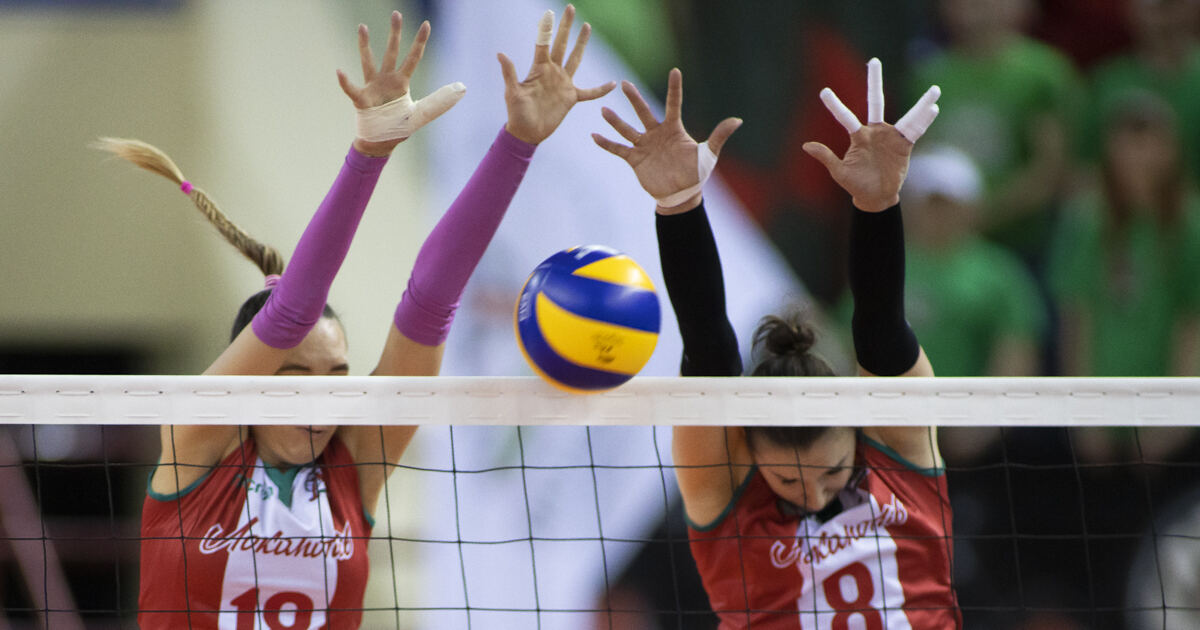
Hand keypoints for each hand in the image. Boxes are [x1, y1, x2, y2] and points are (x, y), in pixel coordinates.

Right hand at [338, 12, 462, 155]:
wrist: (380, 142)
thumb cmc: (398, 125)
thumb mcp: (421, 115)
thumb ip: (438, 102)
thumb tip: (462, 89)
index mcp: (402, 82)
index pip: (413, 58)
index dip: (420, 41)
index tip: (427, 24)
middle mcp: (386, 79)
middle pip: (392, 52)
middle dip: (394, 33)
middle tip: (396, 13)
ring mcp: (372, 87)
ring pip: (368, 62)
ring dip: (365, 45)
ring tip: (362, 27)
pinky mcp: (361, 99)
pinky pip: (351, 89)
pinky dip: (345, 81)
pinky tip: (340, 71)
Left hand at [499, 5, 615, 144]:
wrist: (527, 133)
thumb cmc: (516, 113)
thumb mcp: (512, 93)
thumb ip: (510, 73)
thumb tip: (500, 54)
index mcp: (539, 69)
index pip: (544, 43)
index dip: (547, 28)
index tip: (550, 12)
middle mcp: (552, 72)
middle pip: (562, 44)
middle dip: (567, 27)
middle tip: (571, 8)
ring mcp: (563, 84)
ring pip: (575, 59)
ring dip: (581, 44)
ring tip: (587, 27)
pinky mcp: (571, 98)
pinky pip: (589, 92)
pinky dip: (600, 90)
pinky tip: (612, 84)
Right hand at [592, 68, 740, 213]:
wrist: (681, 194)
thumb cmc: (696, 173)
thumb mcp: (709, 155)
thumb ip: (719, 136)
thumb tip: (738, 120)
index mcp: (674, 130)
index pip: (674, 104)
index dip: (675, 89)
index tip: (675, 71)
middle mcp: (657, 134)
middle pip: (644, 112)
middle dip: (635, 98)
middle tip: (624, 83)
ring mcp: (644, 146)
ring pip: (627, 129)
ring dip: (615, 121)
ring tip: (603, 109)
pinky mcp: (635, 159)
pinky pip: (618, 149)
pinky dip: (607, 143)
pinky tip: (594, 136)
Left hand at [803, 58, 940, 211]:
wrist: (875, 197)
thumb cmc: (855, 184)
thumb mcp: (838, 172)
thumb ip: (825, 156)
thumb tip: (805, 145)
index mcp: (858, 136)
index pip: (845, 117)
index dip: (835, 105)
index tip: (823, 91)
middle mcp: (875, 131)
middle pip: (876, 101)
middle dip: (873, 81)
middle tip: (873, 61)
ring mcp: (891, 136)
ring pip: (906, 115)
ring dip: (921, 104)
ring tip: (935, 90)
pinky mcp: (904, 145)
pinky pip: (915, 131)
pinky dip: (924, 121)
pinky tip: (933, 109)